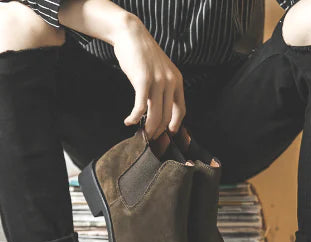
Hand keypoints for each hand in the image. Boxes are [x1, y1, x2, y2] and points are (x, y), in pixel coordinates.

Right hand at [112, 14, 185, 138]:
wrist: (131, 34)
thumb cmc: (143, 55)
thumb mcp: (160, 71)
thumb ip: (163, 89)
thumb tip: (158, 110)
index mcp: (177, 81)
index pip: (181, 110)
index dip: (175, 125)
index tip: (167, 133)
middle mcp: (170, 82)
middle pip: (167, 116)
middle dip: (158, 131)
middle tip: (150, 138)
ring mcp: (157, 82)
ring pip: (155, 115)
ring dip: (147, 128)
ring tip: (140, 134)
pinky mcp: (142, 81)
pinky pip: (140, 107)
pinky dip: (134, 117)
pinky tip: (128, 121)